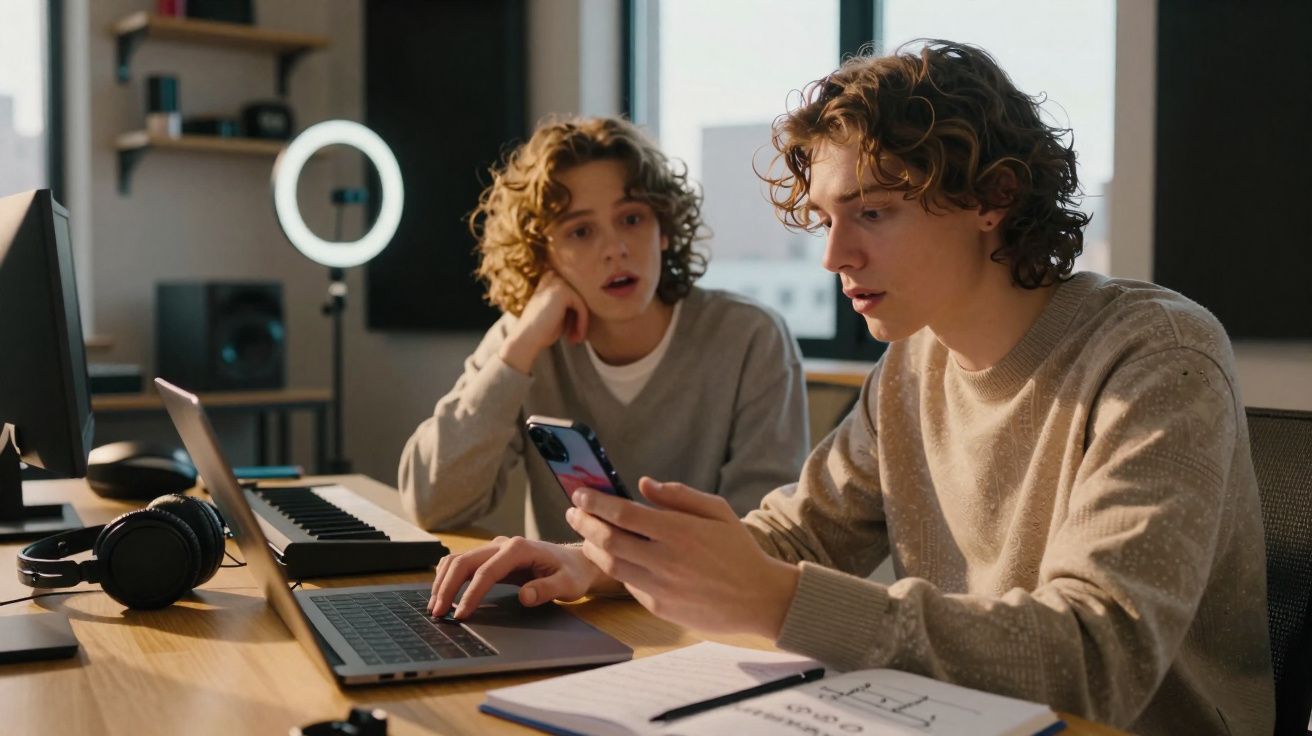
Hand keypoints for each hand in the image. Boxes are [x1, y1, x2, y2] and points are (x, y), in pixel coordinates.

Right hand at [427, 535, 611, 618]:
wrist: (575, 562)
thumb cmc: (572, 573)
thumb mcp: (567, 584)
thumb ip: (546, 589)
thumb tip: (525, 597)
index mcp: (519, 549)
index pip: (486, 571)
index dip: (470, 594)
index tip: (461, 614)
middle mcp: (502, 544)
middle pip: (464, 562)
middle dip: (447, 587)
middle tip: (437, 612)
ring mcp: (495, 548)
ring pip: (459, 559)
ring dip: (443, 581)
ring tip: (435, 606)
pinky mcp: (491, 556)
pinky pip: (463, 562)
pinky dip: (449, 576)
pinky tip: (443, 593)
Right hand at [500, 271, 589, 373]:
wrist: (527, 338)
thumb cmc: (541, 331)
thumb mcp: (560, 315)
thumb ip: (572, 307)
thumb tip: (590, 306)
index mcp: (549, 281)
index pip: (573, 292)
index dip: (578, 310)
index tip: (576, 330)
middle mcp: (553, 278)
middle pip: (579, 296)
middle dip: (581, 317)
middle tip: (576, 336)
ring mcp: (557, 283)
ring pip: (581, 302)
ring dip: (582, 322)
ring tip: (577, 338)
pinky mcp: (562, 291)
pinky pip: (581, 307)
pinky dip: (582, 323)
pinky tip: (577, 336)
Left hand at [565, 478, 801, 638]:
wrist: (758, 598)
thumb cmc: (738, 550)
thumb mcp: (718, 511)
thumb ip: (679, 495)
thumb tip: (642, 484)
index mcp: (679, 531)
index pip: (623, 513)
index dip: (596, 502)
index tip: (580, 494)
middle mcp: (665, 560)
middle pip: (608, 539)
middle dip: (583, 522)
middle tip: (572, 512)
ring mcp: (660, 587)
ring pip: (611, 564)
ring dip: (591, 546)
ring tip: (585, 534)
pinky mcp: (659, 608)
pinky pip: (627, 584)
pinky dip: (615, 567)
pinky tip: (612, 556)